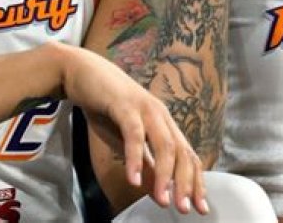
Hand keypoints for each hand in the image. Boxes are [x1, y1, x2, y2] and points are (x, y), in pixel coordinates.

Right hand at [60, 44, 207, 215]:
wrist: (82, 73)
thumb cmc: (106, 107)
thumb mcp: (127, 141)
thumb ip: (145, 163)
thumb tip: (158, 192)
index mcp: (164, 123)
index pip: (187, 154)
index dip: (196, 181)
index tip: (200, 207)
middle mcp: (160, 115)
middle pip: (181, 151)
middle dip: (185, 182)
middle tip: (185, 209)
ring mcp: (144, 108)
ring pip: (164, 143)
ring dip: (165, 174)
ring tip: (163, 200)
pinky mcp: (124, 105)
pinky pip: (134, 134)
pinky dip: (135, 158)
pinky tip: (133, 180)